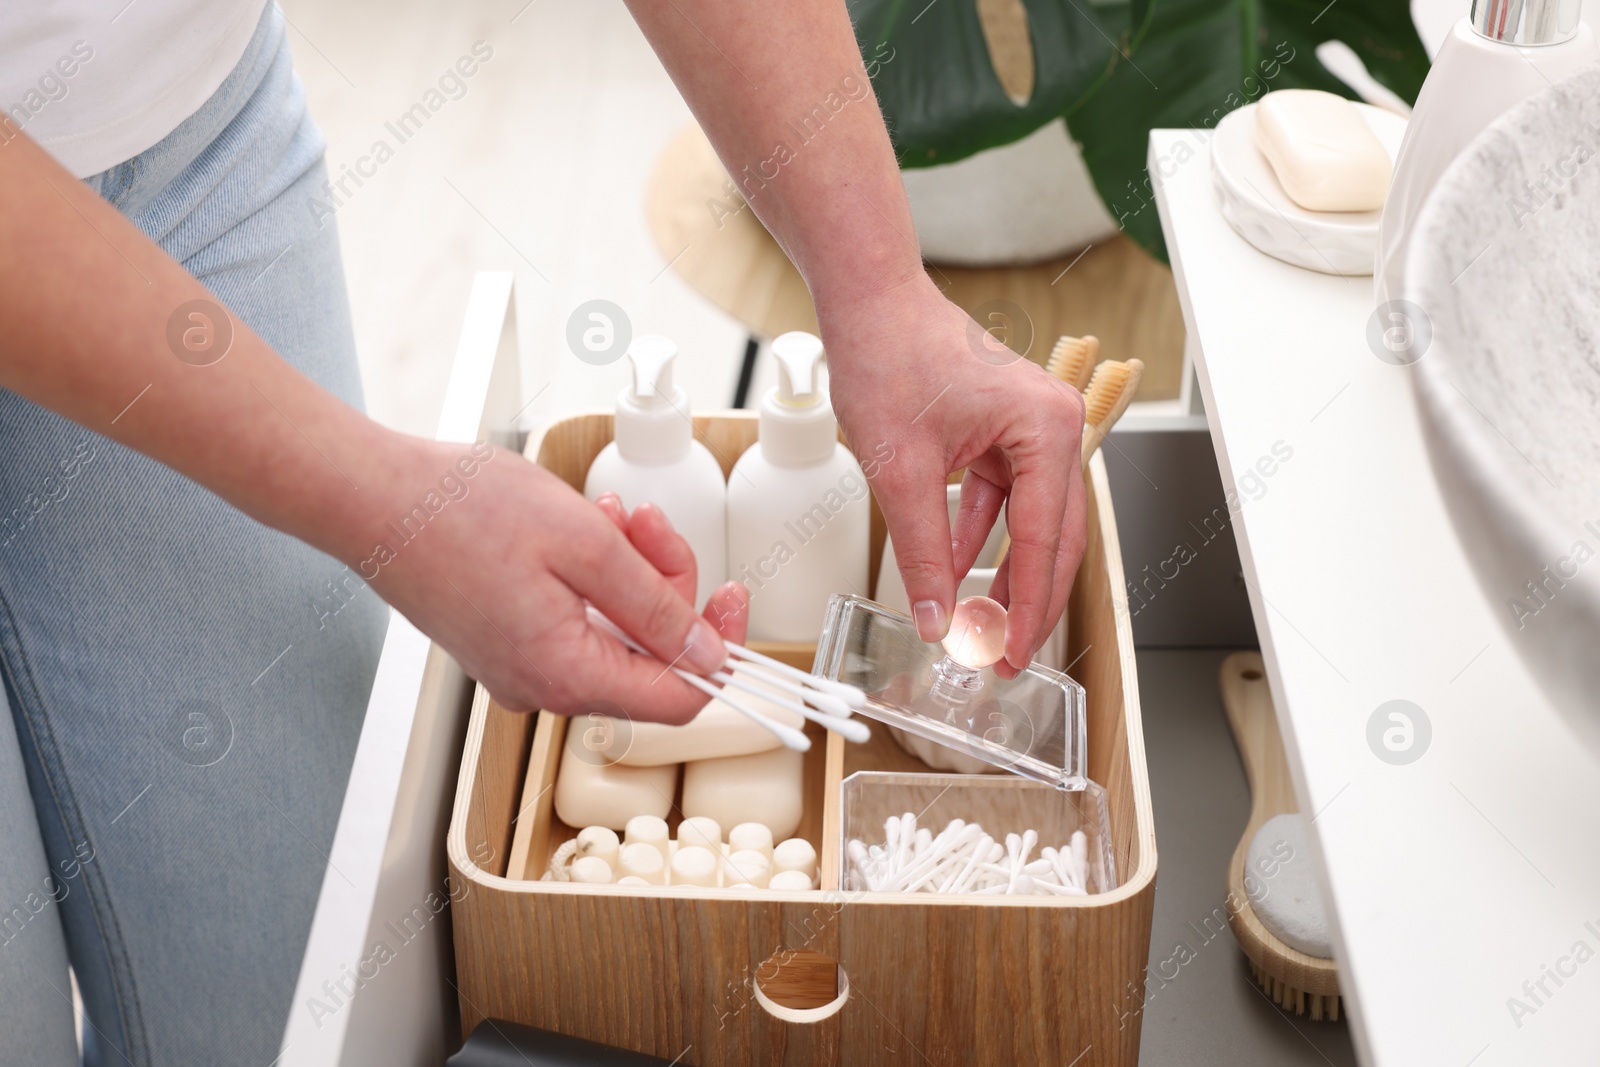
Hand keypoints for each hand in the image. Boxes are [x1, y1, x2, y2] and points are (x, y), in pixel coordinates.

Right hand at [353, 436, 747, 720]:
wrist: (371, 498)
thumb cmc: (462, 512)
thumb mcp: (587, 545)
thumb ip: (656, 606)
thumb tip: (709, 654)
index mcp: (566, 676)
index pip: (679, 699)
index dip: (719, 650)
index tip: (734, 597)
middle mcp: (541, 687)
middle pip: (648, 656)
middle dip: (665, 584)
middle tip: (647, 522)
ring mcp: (519, 667)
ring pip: (613, 630)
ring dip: (628, 569)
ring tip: (608, 512)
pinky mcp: (504, 641)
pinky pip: (575, 618)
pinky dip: (591, 575)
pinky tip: (581, 527)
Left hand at [822, 277, 1086, 675]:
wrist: (869, 298)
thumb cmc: (889, 356)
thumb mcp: (901, 471)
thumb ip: (923, 553)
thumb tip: (936, 620)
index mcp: (1047, 428)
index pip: (1044, 538)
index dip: (1027, 604)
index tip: (1012, 653)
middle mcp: (1054, 425)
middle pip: (1054, 535)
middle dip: (1028, 598)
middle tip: (1008, 655)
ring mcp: (1032, 428)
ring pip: (1030, 522)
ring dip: (1004, 572)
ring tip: (982, 626)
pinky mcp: (1004, 431)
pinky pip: (1001, 499)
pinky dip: (977, 536)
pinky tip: (953, 574)